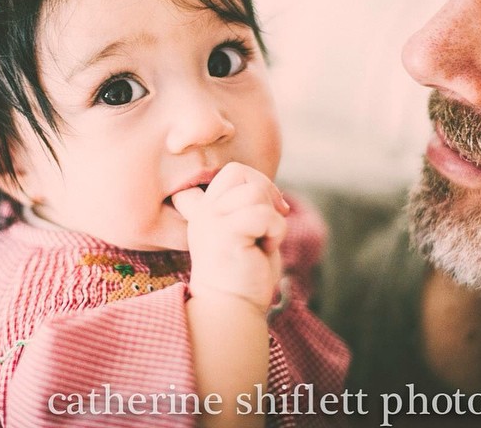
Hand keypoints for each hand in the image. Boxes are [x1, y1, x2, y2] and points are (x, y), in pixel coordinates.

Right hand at [172, 162, 288, 312]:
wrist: (233, 309)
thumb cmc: (244, 274)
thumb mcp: (243, 230)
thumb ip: (248, 205)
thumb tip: (269, 190)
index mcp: (207, 208)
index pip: (230, 172)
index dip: (255, 182)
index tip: (265, 210)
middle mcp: (205, 211)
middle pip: (239, 171)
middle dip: (265, 191)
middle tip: (268, 221)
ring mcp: (211, 221)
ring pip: (254, 191)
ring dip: (271, 217)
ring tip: (263, 241)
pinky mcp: (225, 234)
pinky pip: (264, 215)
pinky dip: (275, 232)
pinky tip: (264, 250)